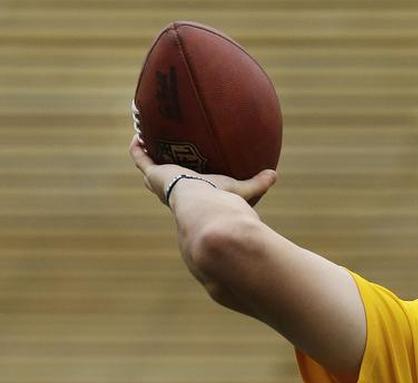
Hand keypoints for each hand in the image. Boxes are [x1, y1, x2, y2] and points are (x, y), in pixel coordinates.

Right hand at [129, 135, 276, 204]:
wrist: (204, 206)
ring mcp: (161, 183)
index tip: (182, 172)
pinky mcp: (153, 174)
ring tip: (144, 140)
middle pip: (161, 183)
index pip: (184, 192)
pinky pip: (139, 159)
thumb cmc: (222, 202)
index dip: (181, 183)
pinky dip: (137, 148)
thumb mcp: (240, 189)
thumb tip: (274, 175)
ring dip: (145, 155)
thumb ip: (258, 184)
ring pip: (147, 168)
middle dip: (158, 170)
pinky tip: (138, 134)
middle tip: (158, 156)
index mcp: (190, 198)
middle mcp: (173, 192)